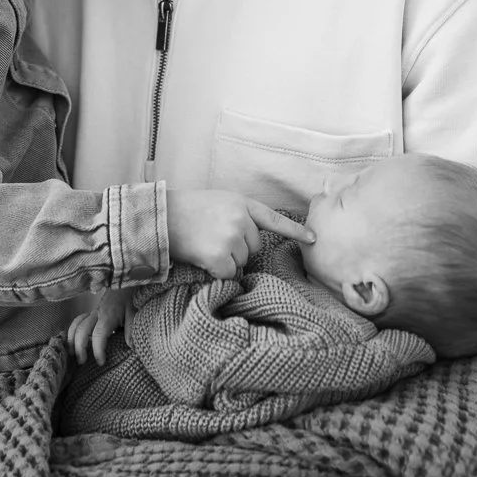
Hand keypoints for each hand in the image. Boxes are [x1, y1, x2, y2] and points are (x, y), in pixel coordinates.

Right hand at [69, 288, 134, 363]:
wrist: (122, 284)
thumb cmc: (127, 301)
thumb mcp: (133, 314)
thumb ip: (131, 329)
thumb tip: (131, 346)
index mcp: (108, 316)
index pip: (99, 335)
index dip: (98, 350)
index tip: (101, 362)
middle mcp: (96, 315)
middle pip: (82, 331)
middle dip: (80, 347)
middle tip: (82, 362)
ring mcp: (90, 314)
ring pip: (75, 325)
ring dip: (71, 340)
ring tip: (72, 355)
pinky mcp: (88, 314)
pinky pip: (75, 322)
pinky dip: (70, 333)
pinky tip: (71, 343)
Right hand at [165, 191, 314, 278]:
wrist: (162, 216)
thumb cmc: (187, 210)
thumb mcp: (219, 202)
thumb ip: (239, 216)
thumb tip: (251, 244)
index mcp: (242, 203)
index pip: (274, 219)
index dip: (295, 231)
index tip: (313, 239)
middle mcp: (240, 219)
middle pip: (254, 247)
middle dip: (238, 248)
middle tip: (213, 238)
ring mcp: (231, 238)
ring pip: (241, 262)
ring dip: (226, 260)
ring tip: (205, 245)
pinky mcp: (220, 256)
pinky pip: (229, 274)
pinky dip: (217, 272)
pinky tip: (203, 258)